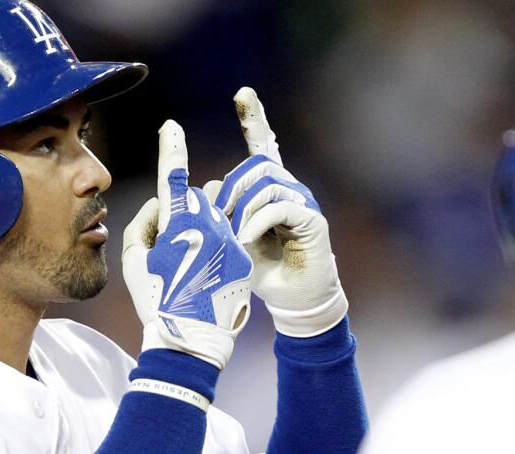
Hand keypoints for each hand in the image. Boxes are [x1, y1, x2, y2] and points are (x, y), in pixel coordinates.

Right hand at [122, 120, 252, 369]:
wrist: (193, 339)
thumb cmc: (157, 301)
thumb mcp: (135, 263)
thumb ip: (143, 224)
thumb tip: (161, 205)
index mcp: (179, 226)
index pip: (173, 179)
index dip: (171, 150)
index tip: (171, 126)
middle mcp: (208, 226)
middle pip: (197, 201)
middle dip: (185, 216)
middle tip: (175, 252)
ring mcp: (229, 240)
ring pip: (216, 217)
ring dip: (204, 231)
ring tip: (194, 267)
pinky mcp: (243, 255)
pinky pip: (230, 237)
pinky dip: (218, 248)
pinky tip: (209, 276)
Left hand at [206, 87, 347, 337]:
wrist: (293, 300)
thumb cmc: (261, 271)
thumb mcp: (230, 239)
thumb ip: (219, 212)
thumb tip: (203, 189)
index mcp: (267, 189)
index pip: (262, 145)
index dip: (254, 119)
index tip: (243, 93)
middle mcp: (288, 188)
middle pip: (255, 165)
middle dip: (231, 190)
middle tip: (220, 221)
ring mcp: (302, 201)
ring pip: (265, 183)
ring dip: (241, 208)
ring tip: (234, 236)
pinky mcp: (311, 219)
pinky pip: (279, 205)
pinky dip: (256, 222)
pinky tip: (247, 240)